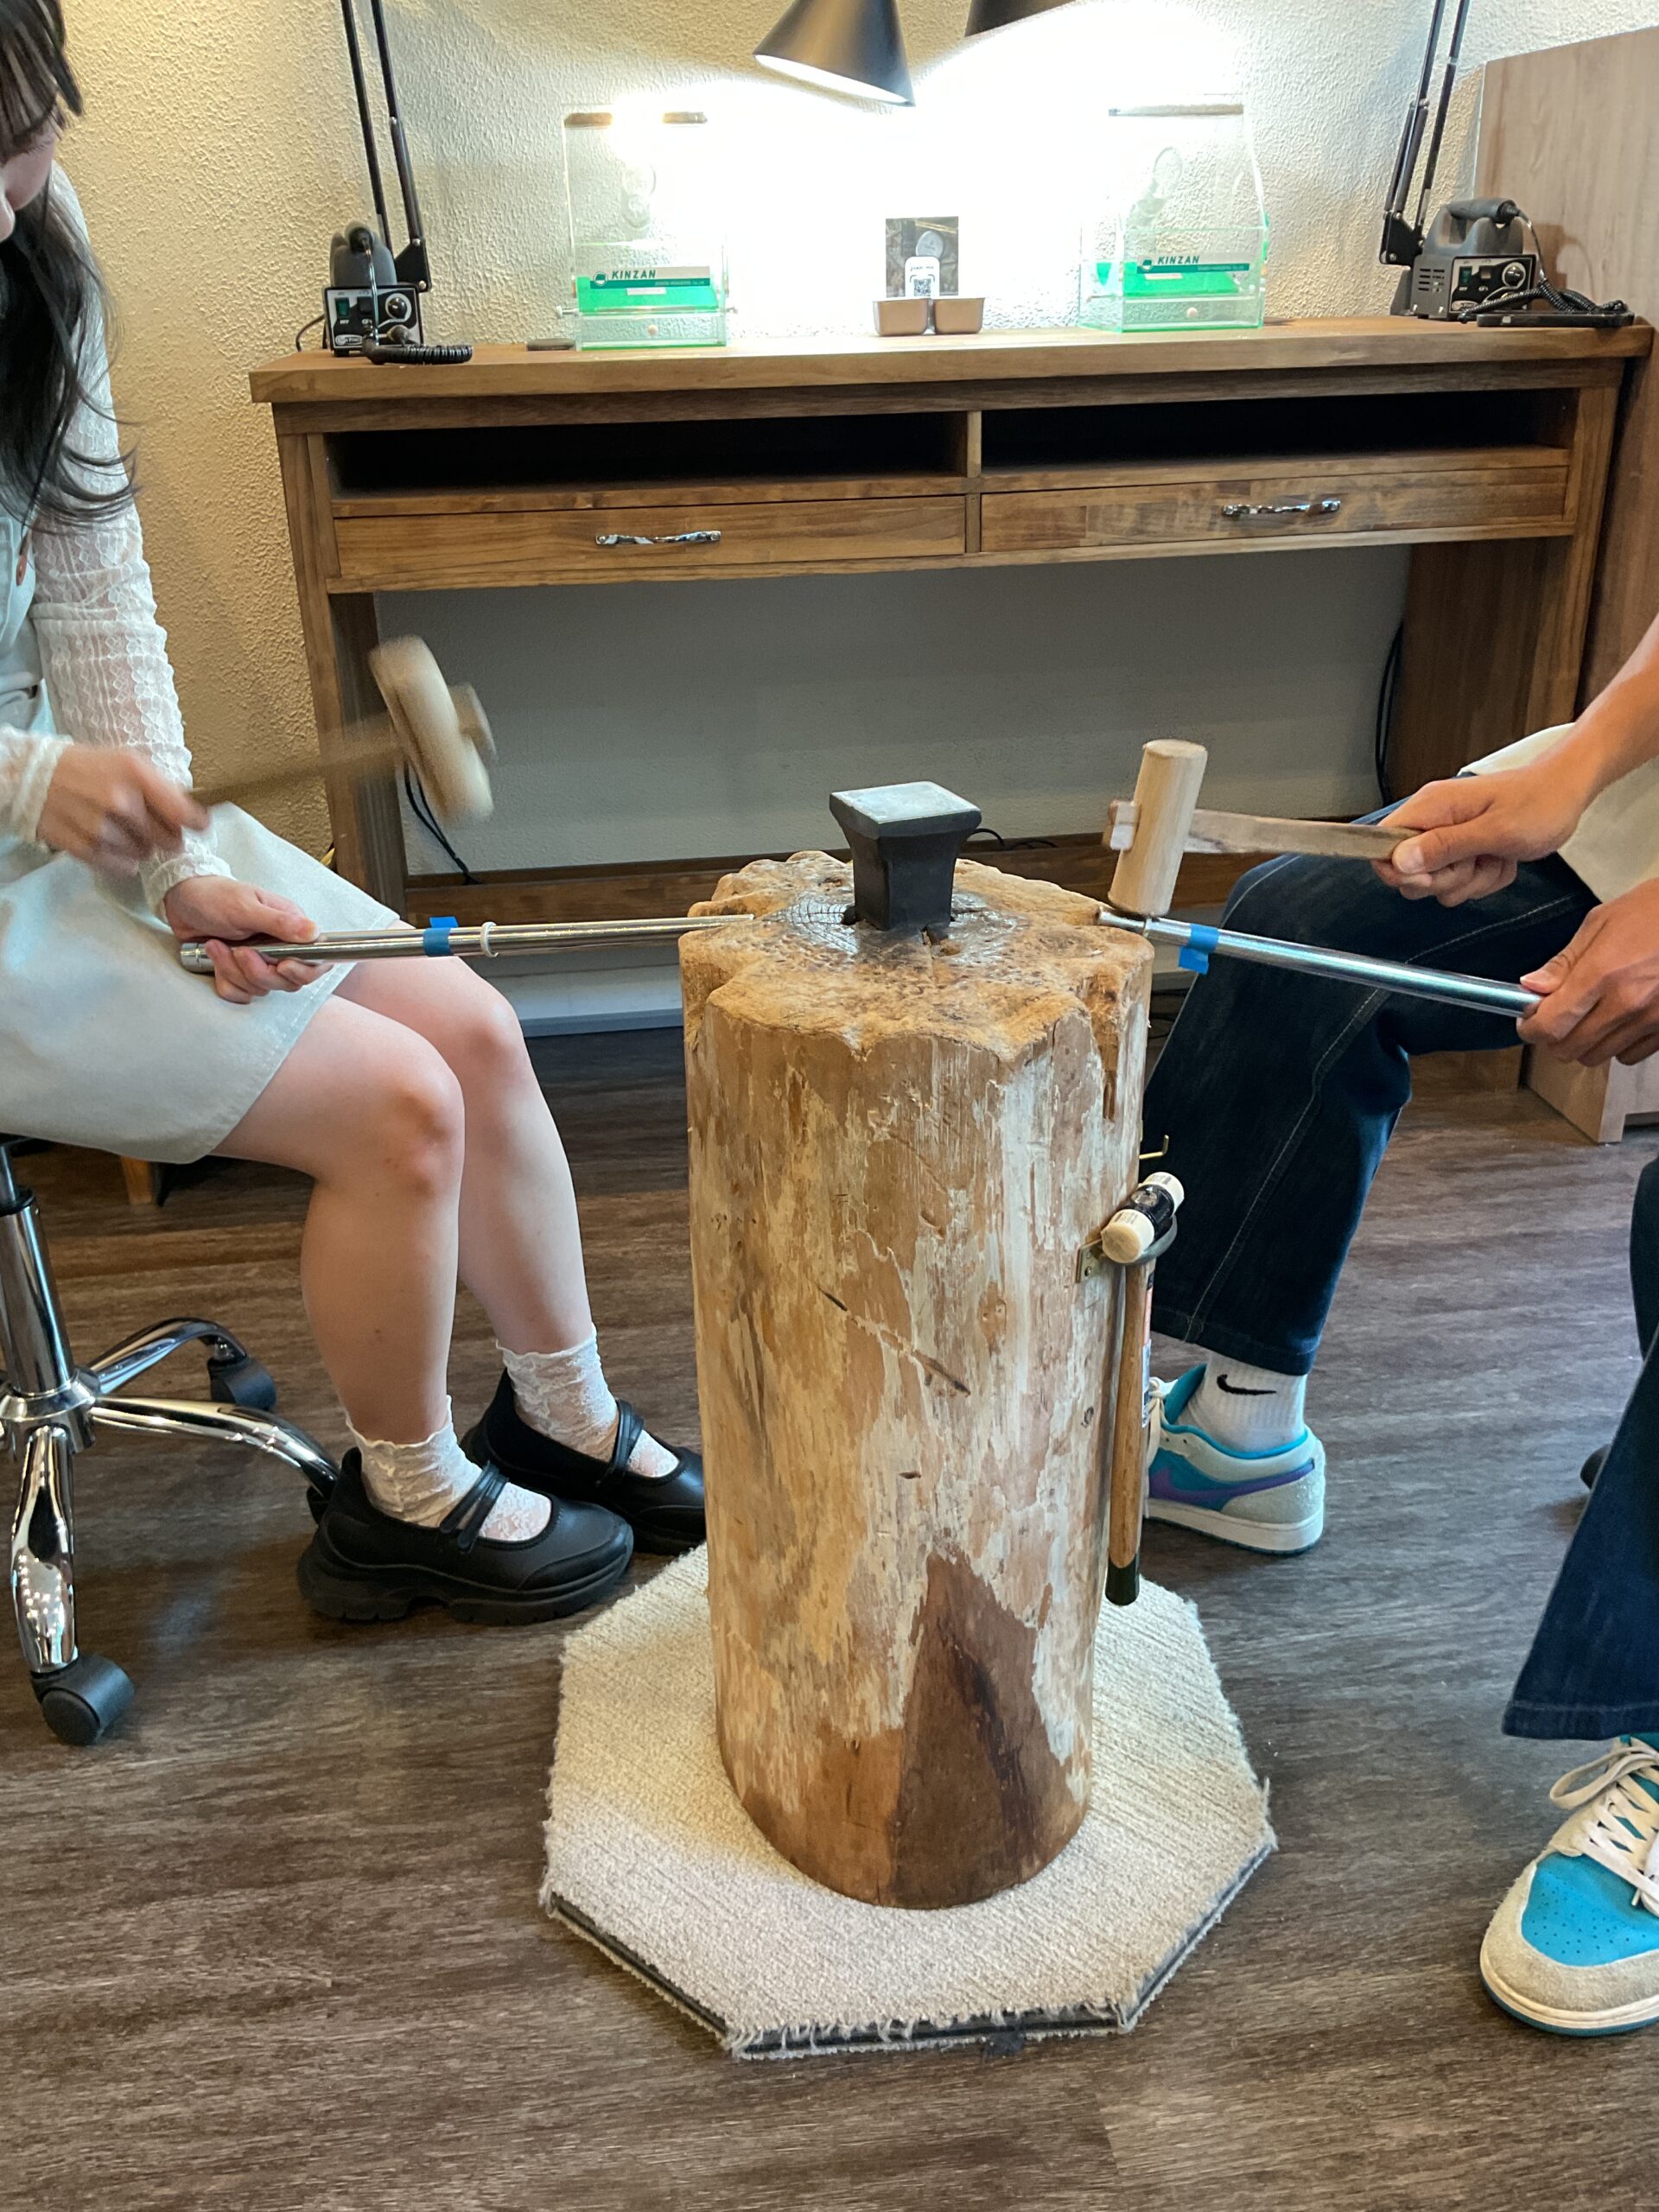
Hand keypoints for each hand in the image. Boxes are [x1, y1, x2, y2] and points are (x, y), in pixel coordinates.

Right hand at [38, 745, 208, 874]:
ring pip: (146, 855)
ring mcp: (101, 827)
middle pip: (170, 840)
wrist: (35, 777)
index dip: (196, 823)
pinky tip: (110, 841)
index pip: (183, 812)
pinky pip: (123, 867)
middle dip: (168, 836)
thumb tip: (195, 814)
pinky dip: (122, 859)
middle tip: (155, 827)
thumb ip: (161, 786)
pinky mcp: (84, 848)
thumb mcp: (128, 761)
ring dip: (141, 846)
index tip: (200, 826)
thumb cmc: (88, 768)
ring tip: (123, 829)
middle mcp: (120, 801)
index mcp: (135, 774)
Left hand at [164, 876, 324, 1004]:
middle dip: (258, 971)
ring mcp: (260, 962)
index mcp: (289, 928)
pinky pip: (239, 993)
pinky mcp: (240, 972)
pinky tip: (215, 955)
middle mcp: (279, 947)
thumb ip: (280, 923)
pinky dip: (224, 979)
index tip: (281, 966)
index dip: (301, 971)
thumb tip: (314, 932)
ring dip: (233, 970)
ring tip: (217, 945)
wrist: (182, 900)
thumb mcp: (246, 906)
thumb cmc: (214, 896)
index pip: (313, 961)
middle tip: (240, 951)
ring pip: (259, 988)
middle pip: (286, 981)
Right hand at [1372, 760, 1595, 907]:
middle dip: (1444, 879)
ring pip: (1436, 882)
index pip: (1380, 846)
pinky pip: (1458, 882)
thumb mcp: (1494, 830)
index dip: (1402, 871)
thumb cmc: (1541, 802)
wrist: (1568, 791)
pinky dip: (1483, 878)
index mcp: (1431, 807)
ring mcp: (1447, 835)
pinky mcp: (1462, 848)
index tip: (1436, 872)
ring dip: (1469, 880)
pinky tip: (1501, 858)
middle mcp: (1433, 820)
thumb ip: (1443, 846)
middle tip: (1476, 859)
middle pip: (1407, 872)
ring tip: (1495, 856)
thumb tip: (1397, 860)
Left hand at [1518, 880, 1658, 1066]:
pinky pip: (1629, 1055)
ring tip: (1589, 1016)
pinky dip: (1616, 1045)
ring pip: (1597, 1056)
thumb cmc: (1652, 911)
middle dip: (1553, 1037)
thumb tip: (1530, 986)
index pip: (1551, 1025)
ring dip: (1584, 1042)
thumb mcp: (1600, 923)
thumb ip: (1563, 962)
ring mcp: (1650, 1019)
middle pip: (1570, 1048)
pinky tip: (1618, 1021)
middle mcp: (1626, 1003)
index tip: (1528, 1022)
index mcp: (1602, 973)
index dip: (1531, 1029)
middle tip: (1556, 1017)